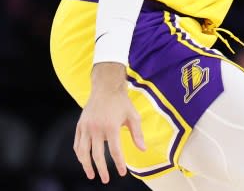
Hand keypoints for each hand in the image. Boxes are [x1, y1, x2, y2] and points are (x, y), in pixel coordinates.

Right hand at [74, 63, 145, 183]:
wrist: (106, 87)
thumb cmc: (122, 102)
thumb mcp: (133, 116)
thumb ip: (137, 134)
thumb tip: (143, 149)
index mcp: (111, 127)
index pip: (115, 151)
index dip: (119, 163)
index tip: (122, 173)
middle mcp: (96, 128)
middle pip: (97, 155)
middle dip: (101, 169)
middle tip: (105, 180)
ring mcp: (86, 127)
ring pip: (83, 152)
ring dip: (86, 165)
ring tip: (91, 174)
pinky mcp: (80, 126)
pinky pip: (77, 144)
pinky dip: (79, 154)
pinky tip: (84, 160)